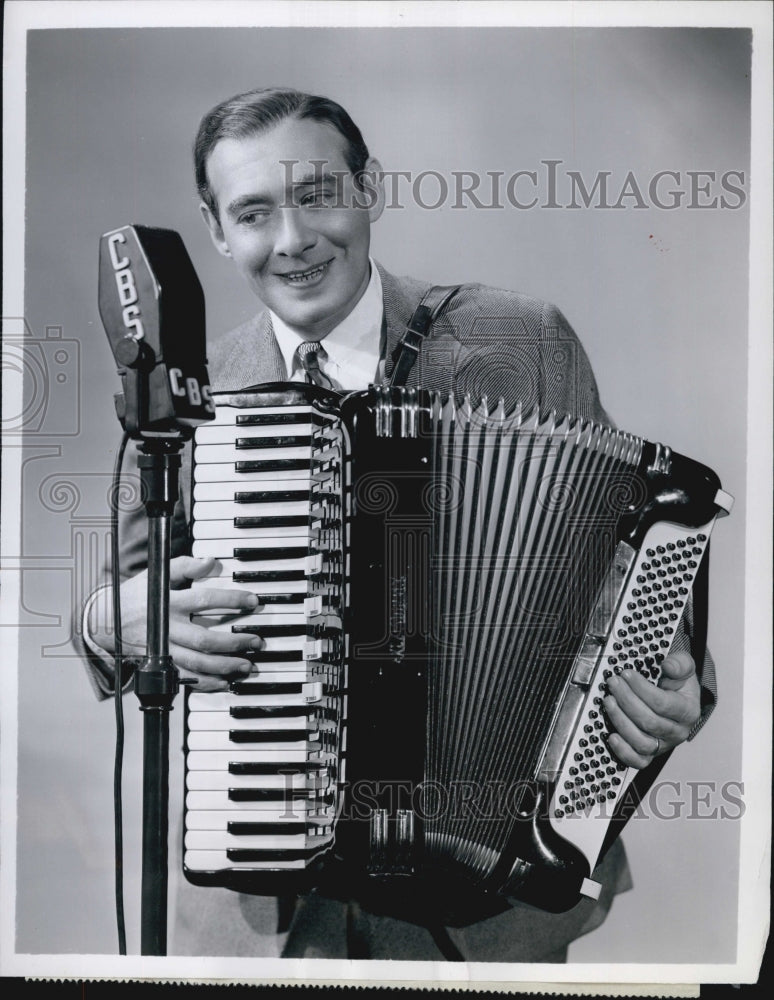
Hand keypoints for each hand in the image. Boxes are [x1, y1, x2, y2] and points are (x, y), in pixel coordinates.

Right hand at [91, 556, 261, 691]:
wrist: (106, 620)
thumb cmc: (139, 595)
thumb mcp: (158, 573)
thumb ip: (186, 566)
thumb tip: (211, 561)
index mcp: (168, 602)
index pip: (204, 600)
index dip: (231, 601)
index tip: (253, 601)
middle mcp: (166, 628)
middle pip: (204, 639)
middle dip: (233, 642)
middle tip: (256, 642)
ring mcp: (162, 650)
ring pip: (196, 663)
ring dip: (224, 667)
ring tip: (246, 665)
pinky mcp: (159, 665)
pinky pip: (185, 678)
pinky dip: (206, 683)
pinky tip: (225, 682)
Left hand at [602, 652, 701, 768]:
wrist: (677, 698)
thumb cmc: (678, 683)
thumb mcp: (684, 667)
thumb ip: (680, 664)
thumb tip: (668, 666)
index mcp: (688, 711)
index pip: (662, 703)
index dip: (641, 688)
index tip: (626, 674)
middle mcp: (677, 732)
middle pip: (649, 722)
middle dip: (627, 700)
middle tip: (613, 683)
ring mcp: (663, 745)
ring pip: (641, 741)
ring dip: (621, 721)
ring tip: (608, 701)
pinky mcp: (650, 753)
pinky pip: (638, 761)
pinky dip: (624, 752)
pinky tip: (611, 736)